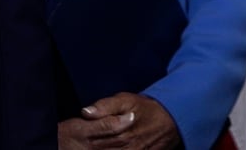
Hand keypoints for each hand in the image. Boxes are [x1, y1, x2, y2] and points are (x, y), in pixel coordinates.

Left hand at [58, 93, 179, 149]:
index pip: (94, 139)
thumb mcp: (126, 100)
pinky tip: (109, 149)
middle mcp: (127, 146)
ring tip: (91, 146)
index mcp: (120, 131)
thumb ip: (105, 106)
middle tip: (82, 143)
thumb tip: (86, 112)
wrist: (172, 119)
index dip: (83, 139)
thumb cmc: (146, 108)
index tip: (74, 138)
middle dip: (90, 147)